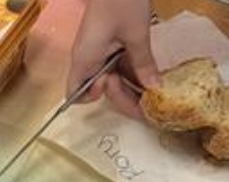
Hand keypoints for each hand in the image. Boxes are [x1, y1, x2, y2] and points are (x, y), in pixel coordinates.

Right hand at [67, 0, 158, 118]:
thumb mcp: (136, 34)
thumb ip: (143, 64)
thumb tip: (153, 88)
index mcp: (85, 58)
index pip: (74, 93)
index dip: (92, 98)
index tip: (115, 87)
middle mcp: (88, 58)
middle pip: (98, 89)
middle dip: (121, 97)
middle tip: (145, 101)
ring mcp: (98, 50)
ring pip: (110, 77)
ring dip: (129, 85)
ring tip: (151, 90)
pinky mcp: (108, 41)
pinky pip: (117, 63)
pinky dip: (131, 70)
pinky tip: (148, 73)